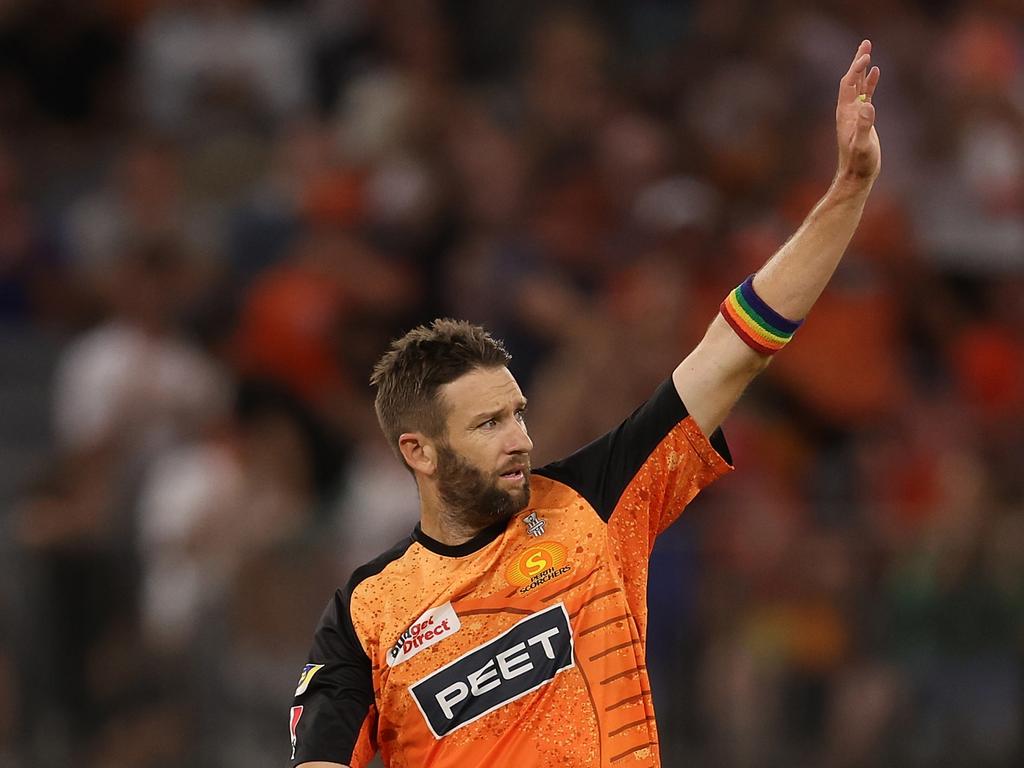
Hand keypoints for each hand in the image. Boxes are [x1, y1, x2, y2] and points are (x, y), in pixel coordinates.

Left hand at [835, 40, 880, 185]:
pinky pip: (866, 95)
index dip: (856, 70)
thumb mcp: (863, 144)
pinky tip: (875, 72)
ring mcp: (855, 114)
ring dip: (862, 68)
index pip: (849, 85)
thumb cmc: (859, 163)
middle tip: (866, 43)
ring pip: (858, 85)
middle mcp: (848, 111)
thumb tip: (867, 105)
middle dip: (857, 62)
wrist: (857, 175)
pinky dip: (870, 82)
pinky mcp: (863, 118)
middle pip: (851, 80)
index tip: (865, 56)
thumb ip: (865, 126)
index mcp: (845, 113)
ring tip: (868, 51)